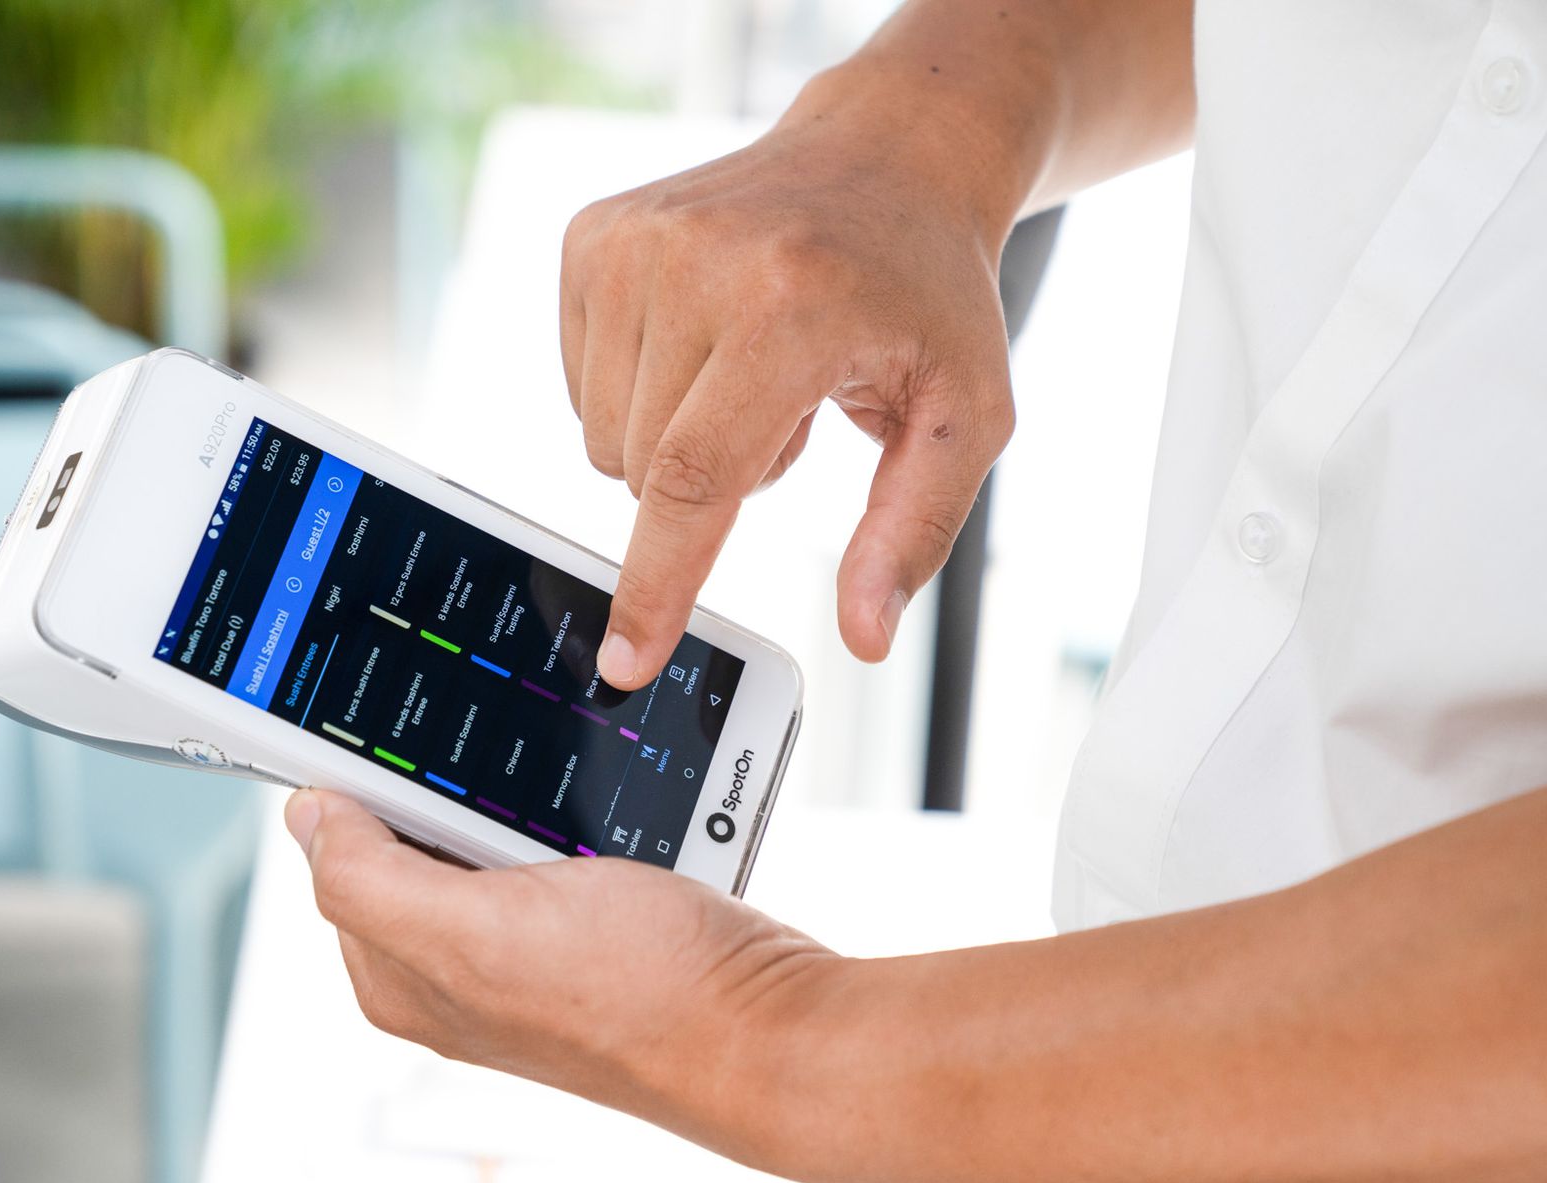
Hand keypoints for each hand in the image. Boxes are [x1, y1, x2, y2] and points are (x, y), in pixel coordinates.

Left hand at [285, 788, 844, 1172]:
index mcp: (401, 979)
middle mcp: (455, 976)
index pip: (341, 854)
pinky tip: (599, 811)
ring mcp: (527, 955)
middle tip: (495, 767)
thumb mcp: (474, 929)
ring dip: (516, 797)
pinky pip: (555, 850)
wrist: (769, 1032)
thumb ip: (369, 877)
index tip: (394, 732)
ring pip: (489, 836)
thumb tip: (306, 816)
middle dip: (445, 790)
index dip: (359, 789)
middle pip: (413, 840)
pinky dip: (570, 817)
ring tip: (558, 795)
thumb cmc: (638, 994)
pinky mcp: (592, 934)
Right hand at [560, 65, 1019, 687]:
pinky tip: (704, 341)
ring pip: (604, 440)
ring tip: (750, 370)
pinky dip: (639, 392)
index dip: (657, 584)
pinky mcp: (592, 238)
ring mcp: (632, 241)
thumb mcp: (964, 417)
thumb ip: (911, 533)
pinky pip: (582, 388)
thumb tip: (864, 638)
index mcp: (791, 307)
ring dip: (674, 440)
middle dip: (707, 487)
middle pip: (646, 475)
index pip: (695, 478)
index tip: (625, 661)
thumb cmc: (929, 297)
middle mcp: (696, 261)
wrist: (889, 157)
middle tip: (786, 411)